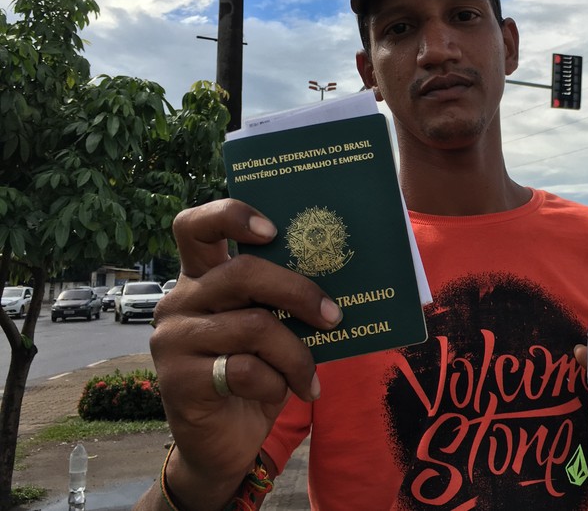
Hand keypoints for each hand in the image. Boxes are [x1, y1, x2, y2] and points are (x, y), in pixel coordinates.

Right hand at [147, 199, 341, 508]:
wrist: (224, 443)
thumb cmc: (255, 375)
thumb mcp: (270, 330)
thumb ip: (281, 302)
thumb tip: (342, 276)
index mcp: (202, 278)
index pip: (196, 225)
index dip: (232, 215)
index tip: (272, 230)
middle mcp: (180, 301)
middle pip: (242, 273)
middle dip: (299, 292)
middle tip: (334, 316)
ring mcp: (173, 339)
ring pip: (253, 326)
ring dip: (296, 355)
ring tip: (310, 378)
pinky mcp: (178, 379)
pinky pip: (244, 370)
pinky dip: (276, 383)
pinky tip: (284, 394)